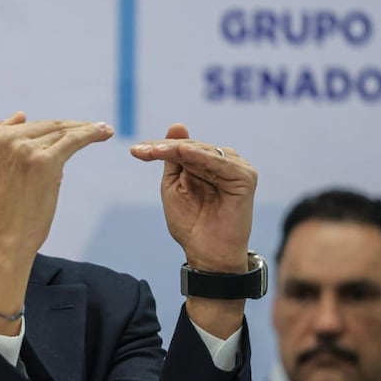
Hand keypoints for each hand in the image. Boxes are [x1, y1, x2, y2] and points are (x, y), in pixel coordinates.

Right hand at [0, 112, 113, 259]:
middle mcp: (8, 138)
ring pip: (62, 132)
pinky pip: (73, 140)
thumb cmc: (0, 210)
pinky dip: (91, 133)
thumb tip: (22, 114)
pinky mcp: (46, 161)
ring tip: (104, 130)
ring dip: (86, 128)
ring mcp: (27, 148)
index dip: (54, 126)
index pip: (31, 125)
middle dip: (73, 126)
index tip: (72, 126)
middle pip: (48, 126)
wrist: (5, 237)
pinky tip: (104, 132)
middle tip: (96, 127)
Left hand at [130, 123, 255, 272]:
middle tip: (141, 150)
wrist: (207, 255)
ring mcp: (237, 168)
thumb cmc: (191, 225)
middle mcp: (224, 163)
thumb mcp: (174, 187)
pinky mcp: (245, 178)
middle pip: (191, 147)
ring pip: (203, 151)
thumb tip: (177, 125)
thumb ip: (173, 158)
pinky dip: (199, 156)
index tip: (134, 150)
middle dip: (164, 148)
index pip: (182, 148)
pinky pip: (219, 162)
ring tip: (153, 151)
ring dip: (177, 149)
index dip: (158, 147)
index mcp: (208, 164)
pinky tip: (181, 152)